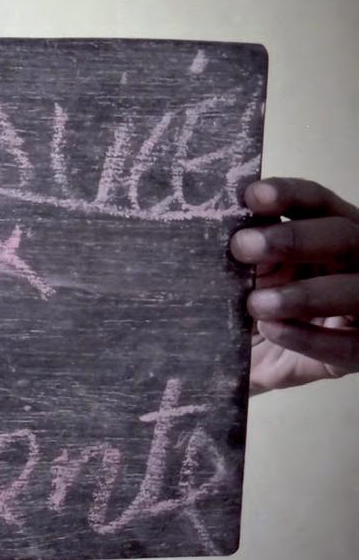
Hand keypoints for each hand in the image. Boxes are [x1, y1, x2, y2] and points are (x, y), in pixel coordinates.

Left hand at [232, 178, 358, 393]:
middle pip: (344, 237)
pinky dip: (310, 338)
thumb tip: (215, 228)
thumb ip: (245, 254)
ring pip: (356, 290)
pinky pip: (350, 344)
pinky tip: (273, 331)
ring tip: (255, 304)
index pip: (318, 202)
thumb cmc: (253, 308)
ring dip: (304, 294)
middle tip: (242, 246)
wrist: (257, 364)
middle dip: (294, 239)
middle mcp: (355, 262)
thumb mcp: (246, 277)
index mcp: (327, 233)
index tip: (250, 196)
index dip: (289, 195)